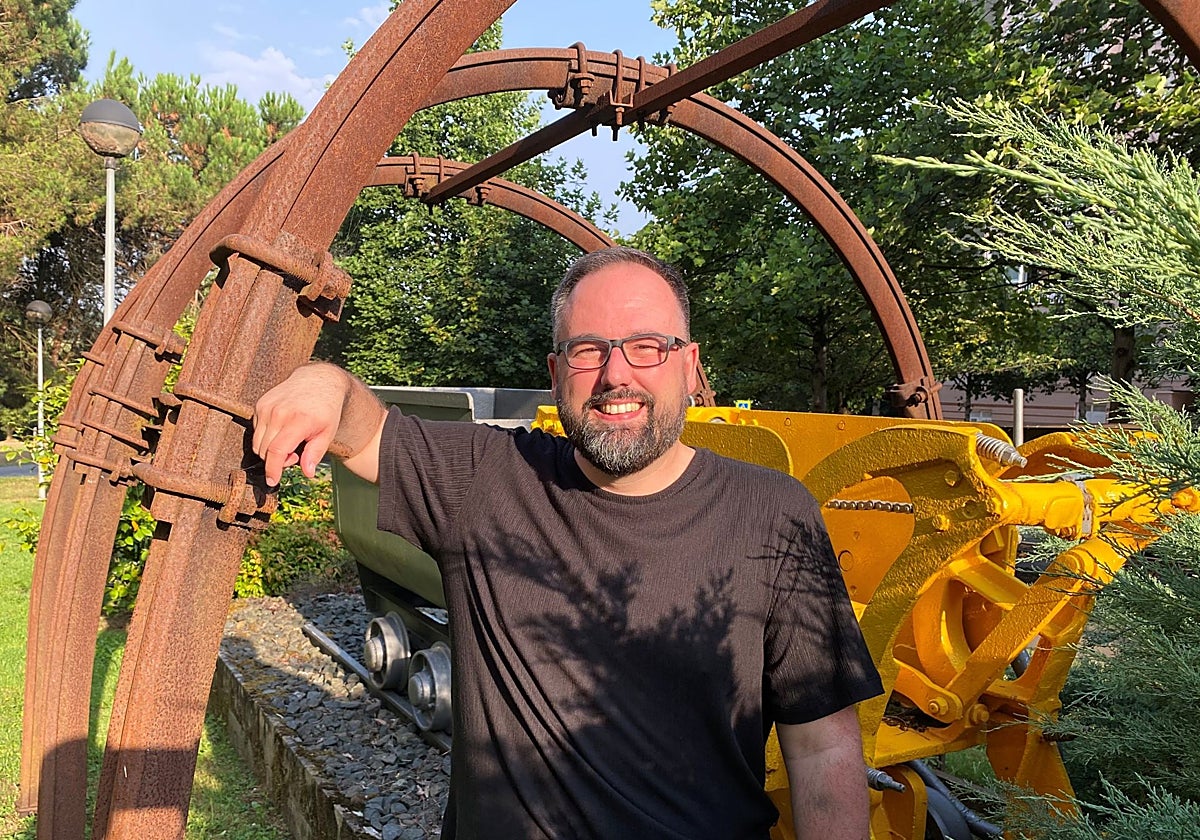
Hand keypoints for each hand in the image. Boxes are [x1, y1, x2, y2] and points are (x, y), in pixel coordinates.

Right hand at [252, 363, 350, 485]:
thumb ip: (315, 453)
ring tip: (290, 442)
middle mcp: (279, 413)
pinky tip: (282, 431)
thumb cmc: (326, 410)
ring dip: (270, 450)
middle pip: (265, 450)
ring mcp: (267, 407)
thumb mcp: (327, 433)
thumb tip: (307, 472)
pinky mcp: (260, 404)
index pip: (277, 451)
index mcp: (298, 421)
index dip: (273, 470)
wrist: (318, 381)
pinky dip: (266, 437)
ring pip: (257, 443)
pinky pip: (256, 430)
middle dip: (277, 460)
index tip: (272, 481)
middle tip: (295, 454)